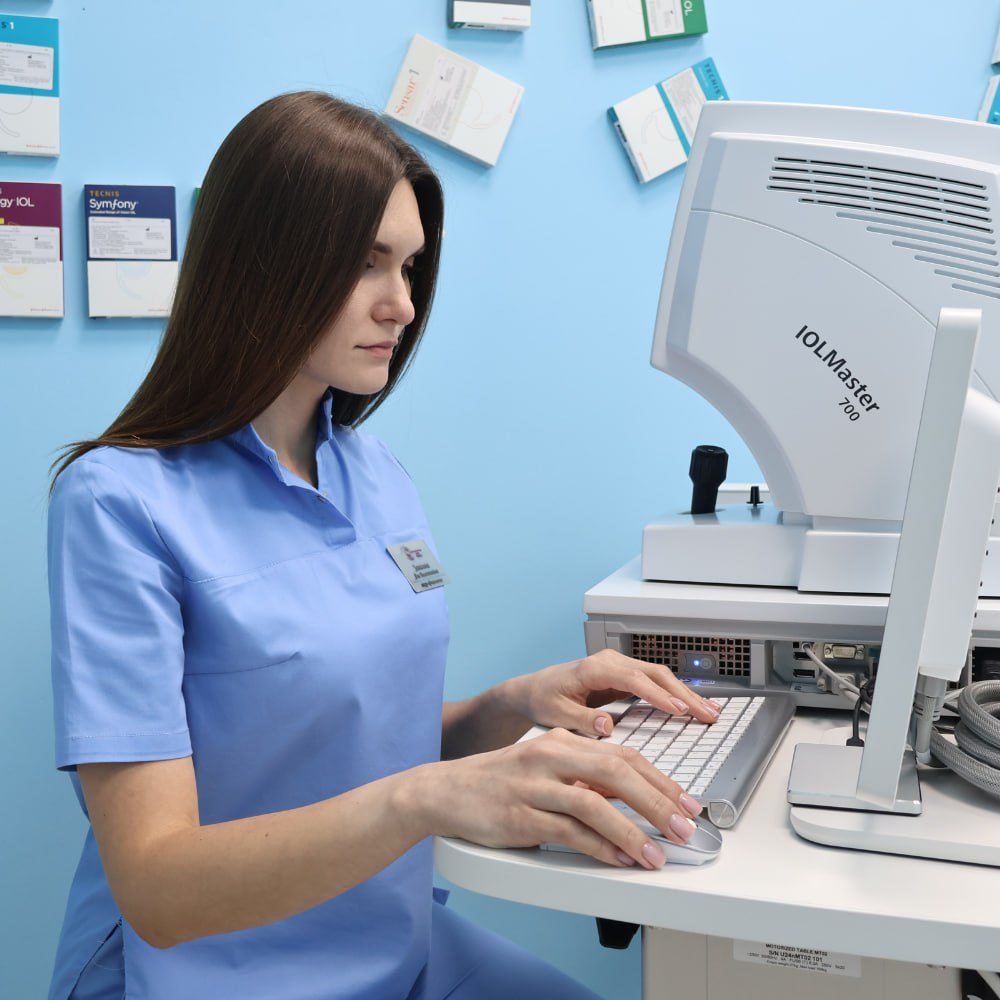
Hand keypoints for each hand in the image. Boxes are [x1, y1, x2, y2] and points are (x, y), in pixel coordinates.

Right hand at [420, 726, 703, 868]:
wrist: (445, 791)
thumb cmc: (499, 782)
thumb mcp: (546, 768)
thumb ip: (584, 777)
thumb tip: (630, 795)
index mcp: (561, 741)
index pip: (623, 754)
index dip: (660, 779)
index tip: (686, 802)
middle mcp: (550, 756)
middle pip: (616, 772)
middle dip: (657, 801)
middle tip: (684, 826)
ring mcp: (534, 786)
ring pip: (594, 804)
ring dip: (632, 832)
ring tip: (656, 854)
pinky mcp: (519, 816)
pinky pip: (568, 832)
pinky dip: (599, 847)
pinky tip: (619, 860)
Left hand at [504, 647, 719, 738]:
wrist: (534, 689)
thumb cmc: (543, 699)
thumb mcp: (556, 714)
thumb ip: (581, 720)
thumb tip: (607, 726)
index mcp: (594, 668)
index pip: (634, 679)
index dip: (658, 695)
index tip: (679, 711)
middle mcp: (611, 662)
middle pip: (655, 674)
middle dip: (684, 694)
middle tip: (707, 715)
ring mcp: (619, 667)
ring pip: (659, 676)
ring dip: (685, 693)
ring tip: (710, 712)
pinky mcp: (624, 676)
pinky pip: (655, 682)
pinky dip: (675, 694)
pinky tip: (692, 708)